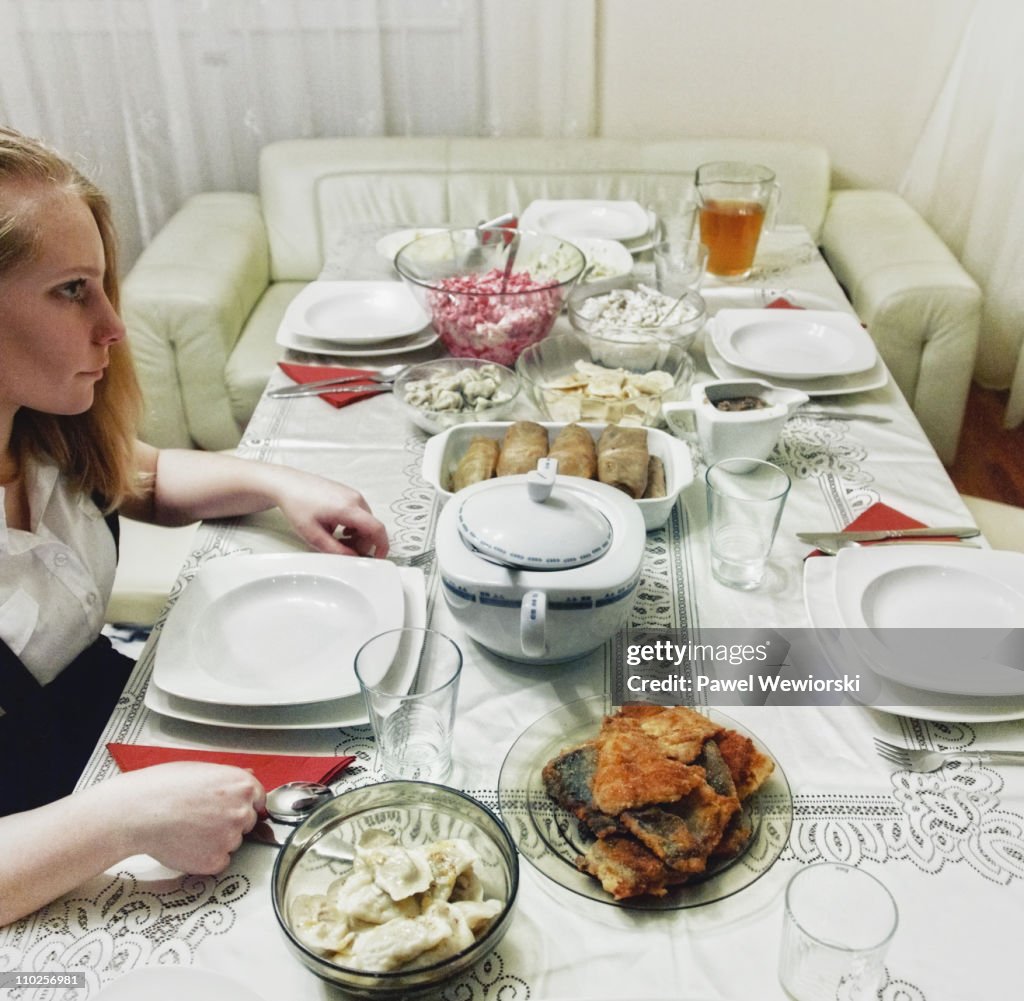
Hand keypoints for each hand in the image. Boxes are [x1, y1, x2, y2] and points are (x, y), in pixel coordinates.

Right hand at [116, 763, 264, 873]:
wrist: (138, 812)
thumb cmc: (163, 788)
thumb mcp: (202, 770)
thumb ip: (230, 777)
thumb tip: (248, 777)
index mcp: (243, 785)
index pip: (259, 799)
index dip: (244, 804)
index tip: (232, 808)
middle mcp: (242, 811)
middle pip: (247, 822)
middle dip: (230, 822)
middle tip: (202, 819)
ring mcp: (231, 837)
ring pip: (232, 842)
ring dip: (217, 840)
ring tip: (189, 829)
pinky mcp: (215, 860)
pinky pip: (219, 862)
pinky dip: (206, 859)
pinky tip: (188, 845)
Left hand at [273, 472, 389, 557]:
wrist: (287, 484)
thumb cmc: (296, 503)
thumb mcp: (313, 534)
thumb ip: (334, 550)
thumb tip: (351, 558)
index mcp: (348, 508)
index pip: (377, 529)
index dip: (381, 546)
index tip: (378, 557)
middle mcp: (354, 499)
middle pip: (371, 527)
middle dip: (362, 544)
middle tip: (345, 551)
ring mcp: (352, 494)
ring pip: (365, 521)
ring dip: (356, 535)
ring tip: (337, 539)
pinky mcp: (347, 493)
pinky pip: (359, 513)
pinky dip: (353, 525)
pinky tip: (338, 529)